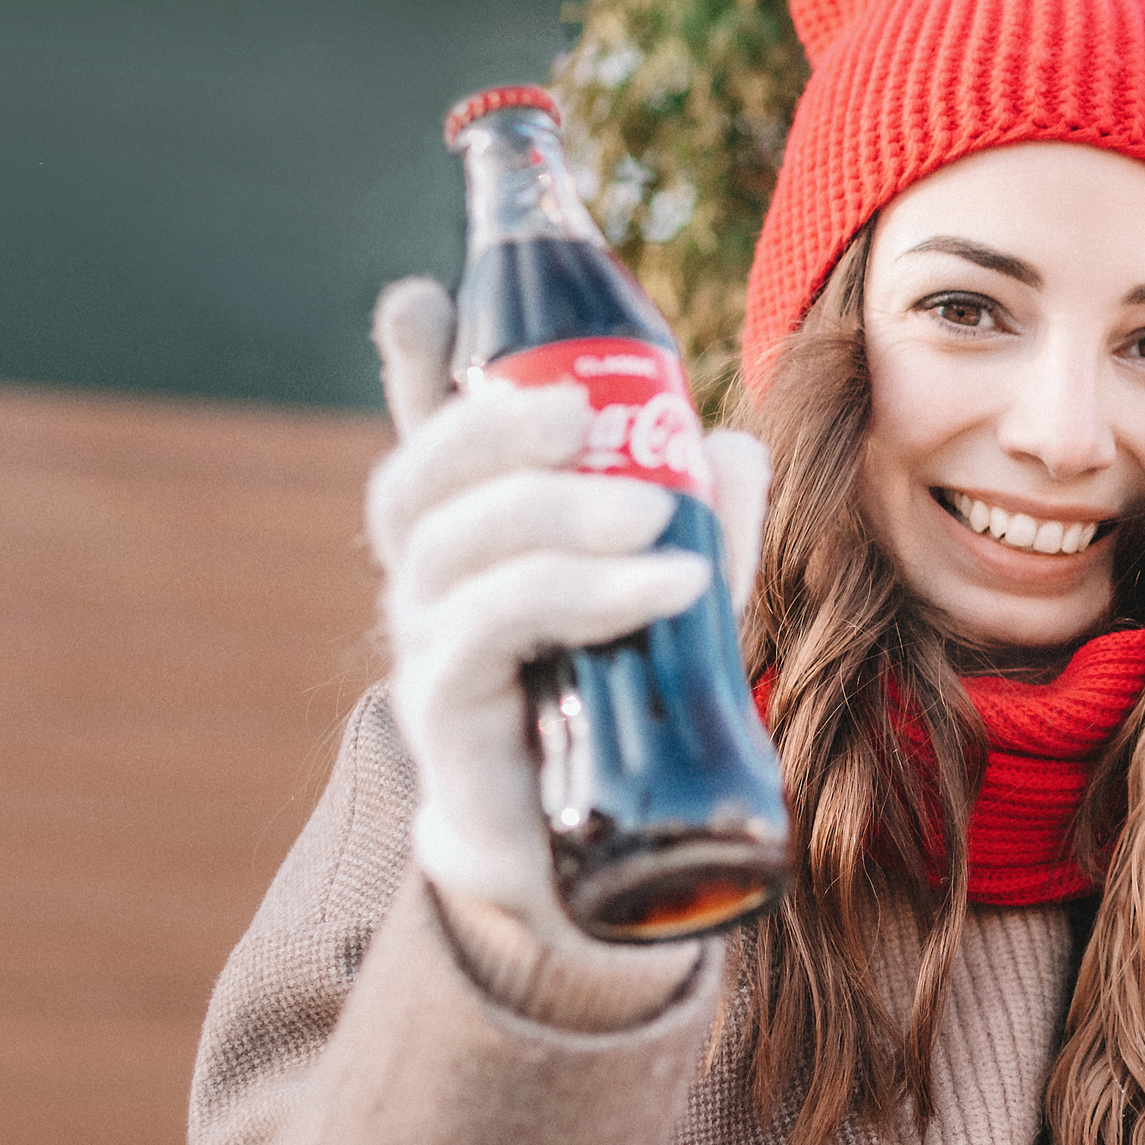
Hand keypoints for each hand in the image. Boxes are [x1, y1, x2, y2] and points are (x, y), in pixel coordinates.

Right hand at [366, 279, 769, 939]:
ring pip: (455, 548)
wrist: (596, 846)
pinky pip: (491, 631)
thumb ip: (703, 514)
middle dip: (491, 426)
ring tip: (655, 517)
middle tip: (580, 408)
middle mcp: (435, 576)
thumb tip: (730, 441)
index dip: (415, 361)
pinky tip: (668, 586)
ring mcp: (432, 642)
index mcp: (479, 527)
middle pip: (419, 475)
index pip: (427, 429)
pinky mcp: (453, 711)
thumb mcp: (681, 587)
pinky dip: (578, 594)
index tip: (425, 297)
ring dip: (555, 514)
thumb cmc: (630, 698)